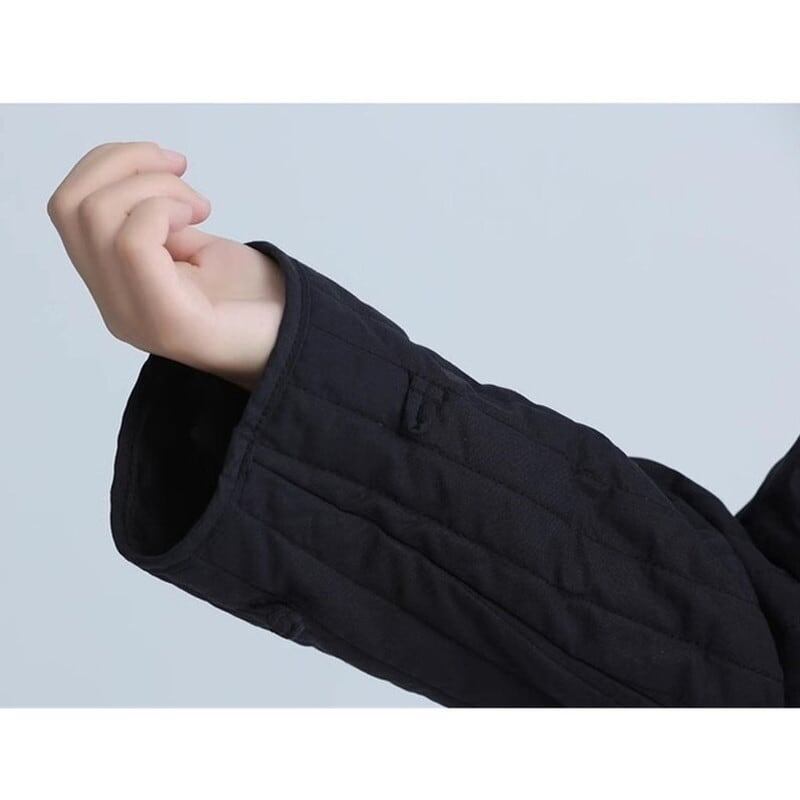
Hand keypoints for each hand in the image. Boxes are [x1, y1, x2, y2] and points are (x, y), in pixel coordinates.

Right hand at [47, 141, 284, 390]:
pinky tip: (198, 219)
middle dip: (124, 162)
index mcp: (117, 286)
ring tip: (197, 205)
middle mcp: (114, 305)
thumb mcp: (196, 250)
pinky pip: (132, 243)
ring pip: (96, 216)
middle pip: (71, 205)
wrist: (293, 344)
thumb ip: (157, 224)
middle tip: (180, 168)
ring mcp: (135, 316)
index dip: (108, 163)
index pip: (70, 208)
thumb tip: (144, 185)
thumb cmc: (253, 300)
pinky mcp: (167, 320)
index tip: (168, 163)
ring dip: (152, 186)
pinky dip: (163, 210)